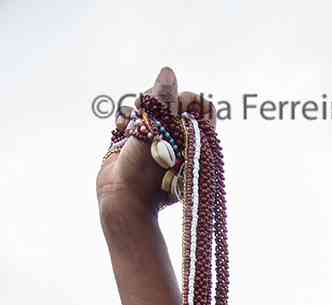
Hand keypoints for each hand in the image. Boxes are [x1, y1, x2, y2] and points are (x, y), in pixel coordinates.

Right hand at [96, 65, 215, 224]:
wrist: (123, 199)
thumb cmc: (147, 173)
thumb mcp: (159, 134)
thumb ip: (163, 101)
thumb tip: (168, 70)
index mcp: (195, 140)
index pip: (201, 105)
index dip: (186, 101)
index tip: (172, 112)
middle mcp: (178, 139)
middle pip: (172, 101)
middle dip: (156, 103)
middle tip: (146, 118)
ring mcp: (157, 140)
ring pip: (150, 107)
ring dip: (139, 110)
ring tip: (132, 124)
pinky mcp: (136, 141)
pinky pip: (133, 118)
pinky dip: (126, 120)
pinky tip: (122, 129)